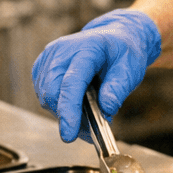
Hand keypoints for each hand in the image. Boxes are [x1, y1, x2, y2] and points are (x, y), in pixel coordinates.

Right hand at [31, 9, 161, 142]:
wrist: (113, 37)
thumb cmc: (122, 53)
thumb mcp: (131, 69)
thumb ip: (119, 88)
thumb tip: (106, 109)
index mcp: (86, 48)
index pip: (72, 81)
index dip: (69, 109)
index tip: (69, 135)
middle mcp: (62, 50)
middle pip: (53, 92)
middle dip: (68, 116)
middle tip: (91, 130)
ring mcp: (49, 58)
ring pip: (46, 97)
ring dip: (64, 113)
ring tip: (88, 114)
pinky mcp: (42, 67)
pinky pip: (43, 95)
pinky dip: (58, 106)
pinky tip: (76, 104)